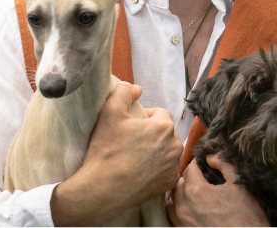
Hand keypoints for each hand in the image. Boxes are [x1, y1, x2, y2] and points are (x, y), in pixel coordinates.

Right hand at [51, 81, 183, 227]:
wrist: (101, 188)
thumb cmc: (106, 149)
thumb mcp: (110, 111)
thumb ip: (124, 91)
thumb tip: (137, 88)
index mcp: (164, 127)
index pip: (160, 113)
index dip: (144, 117)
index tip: (130, 126)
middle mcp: (175, 146)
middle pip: (165, 131)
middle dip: (152, 133)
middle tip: (131, 141)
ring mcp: (173, 167)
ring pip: (167, 149)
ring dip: (156, 149)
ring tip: (136, 155)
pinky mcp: (169, 183)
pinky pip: (166, 168)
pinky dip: (157, 167)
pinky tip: (141, 169)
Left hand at [167, 155, 270, 227]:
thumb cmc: (247, 214)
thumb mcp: (238, 181)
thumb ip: (222, 162)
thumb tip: (210, 156)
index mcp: (196, 191)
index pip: (190, 168)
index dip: (198, 162)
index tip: (205, 162)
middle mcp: (185, 207)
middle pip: (180, 183)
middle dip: (189, 175)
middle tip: (202, 174)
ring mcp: (184, 222)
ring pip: (173, 200)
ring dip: (181, 191)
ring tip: (194, 188)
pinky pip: (173, 216)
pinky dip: (177, 206)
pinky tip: (189, 204)